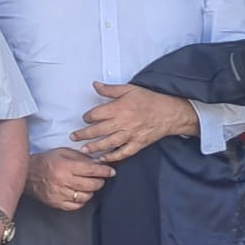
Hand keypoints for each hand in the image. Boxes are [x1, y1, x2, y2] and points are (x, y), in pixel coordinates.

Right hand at [26, 146, 115, 210]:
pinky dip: (81, 201)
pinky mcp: (56, 203)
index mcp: (65, 166)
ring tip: (88, 186)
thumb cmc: (46, 161)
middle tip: (99, 178)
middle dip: (100, 181)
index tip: (111, 171)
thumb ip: (81, 157)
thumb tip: (98, 163)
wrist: (25, 174)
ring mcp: (59, 193)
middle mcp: (63, 180)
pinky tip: (79, 194)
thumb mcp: (62, 152)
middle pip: (92, 185)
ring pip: (86, 196)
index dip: (104, 171)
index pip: (91, 170)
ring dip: (90, 191)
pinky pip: (76, 206)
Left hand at [72, 83, 196, 163]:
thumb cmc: (150, 99)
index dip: (87, 117)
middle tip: (73, 137)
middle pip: (98, 130)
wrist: (171, 112)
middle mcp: (122, 123)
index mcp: (118, 109)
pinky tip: (104, 159)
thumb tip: (95, 85)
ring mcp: (130, 135)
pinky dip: (113, 157)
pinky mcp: (138, 144)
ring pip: (108, 143)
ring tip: (83, 150)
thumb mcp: (129, 89)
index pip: (96, 114)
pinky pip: (124, 152)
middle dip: (83, 134)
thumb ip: (110, 89)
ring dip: (94, 147)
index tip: (84, 118)